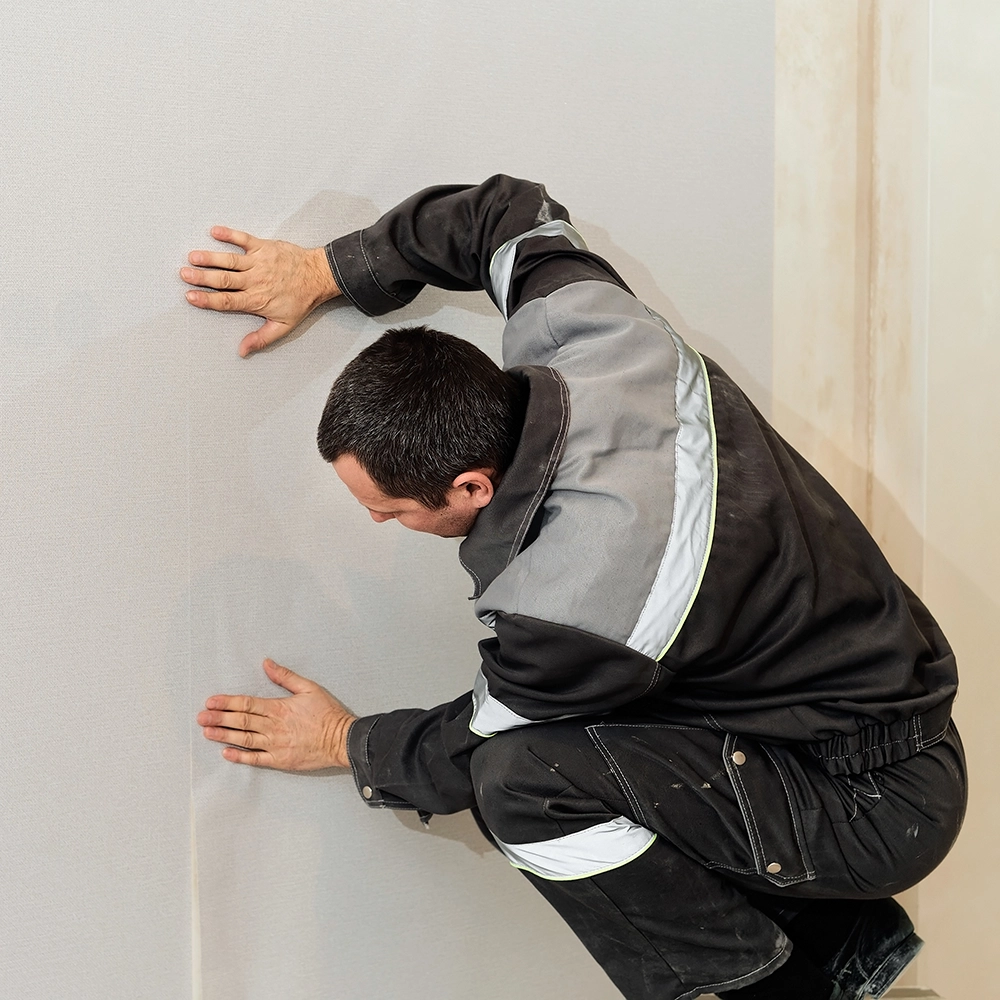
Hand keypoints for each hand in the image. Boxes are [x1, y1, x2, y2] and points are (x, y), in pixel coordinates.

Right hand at [181, 227, 340, 356]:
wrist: (318, 276)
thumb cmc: (300, 301)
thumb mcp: (284, 326)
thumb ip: (262, 338)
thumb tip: (242, 351)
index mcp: (257, 300)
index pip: (227, 301)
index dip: (207, 300)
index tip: (190, 296)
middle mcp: (255, 281)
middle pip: (223, 279)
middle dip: (202, 277)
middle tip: (184, 274)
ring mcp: (259, 262)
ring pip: (230, 260)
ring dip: (210, 257)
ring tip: (193, 256)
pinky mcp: (264, 247)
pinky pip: (244, 239)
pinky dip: (229, 234)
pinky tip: (215, 231)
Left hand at [197, 658, 356, 769]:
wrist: (342, 740)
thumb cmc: (328, 713)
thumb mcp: (309, 688)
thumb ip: (285, 676)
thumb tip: (267, 664)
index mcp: (279, 708)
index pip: (247, 704)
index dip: (227, 702)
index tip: (211, 701)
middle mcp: (273, 727)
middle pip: (240, 721)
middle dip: (218, 718)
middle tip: (201, 717)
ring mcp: (275, 745)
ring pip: (244, 739)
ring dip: (223, 735)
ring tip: (207, 732)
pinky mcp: (280, 761)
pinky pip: (255, 760)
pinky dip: (240, 756)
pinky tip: (226, 753)